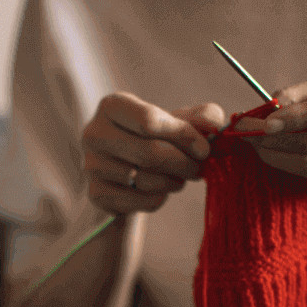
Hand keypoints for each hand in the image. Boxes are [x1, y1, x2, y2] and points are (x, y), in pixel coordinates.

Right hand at [82, 92, 225, 214]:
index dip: (183, 136)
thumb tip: (215, 123)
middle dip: (183, 164)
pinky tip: (161, 190)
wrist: (123, 169)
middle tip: (197, 169)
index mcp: (112, 106)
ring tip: (179, 178)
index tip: (204, 149)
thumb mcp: (176, 120)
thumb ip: (200, 117)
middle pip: (149, 153)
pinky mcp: (95, 193)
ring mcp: (91, 165)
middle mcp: (93, 133)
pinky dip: (160, 198)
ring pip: (146, 180)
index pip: (149, 121)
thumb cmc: (152, 138)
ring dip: (173, 182)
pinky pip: (140, 200)